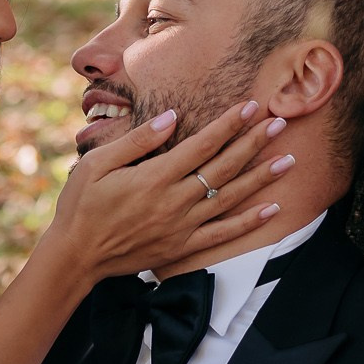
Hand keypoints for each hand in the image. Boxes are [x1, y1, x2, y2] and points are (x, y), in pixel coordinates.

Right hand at [44, 99, 290, 284]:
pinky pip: (223, 233)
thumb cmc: (80, 205)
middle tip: (278, 123)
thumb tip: (172, 118)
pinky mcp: (182, 246)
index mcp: (154, 177)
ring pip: (230, 197)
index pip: (202, 145)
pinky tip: (272, 208)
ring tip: (288, 159)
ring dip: (261, 177)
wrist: (76, 255)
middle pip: (223, 167)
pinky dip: (249, 222)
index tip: (250, 107)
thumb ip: (136, 140)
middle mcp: (174, 201)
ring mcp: (181, 226)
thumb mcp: (97, 164)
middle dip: (252, 143)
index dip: (228, 125)